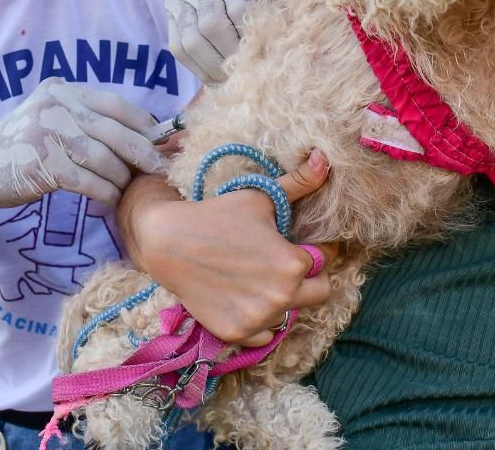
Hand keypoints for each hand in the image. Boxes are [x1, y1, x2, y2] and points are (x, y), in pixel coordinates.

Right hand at [0, 78, 165, 211]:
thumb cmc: (25, 146)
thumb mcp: (53, 119)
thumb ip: (88, 121)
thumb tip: (144, 137)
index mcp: (63, 90)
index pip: (114, 103)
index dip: (143, 123)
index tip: (162, 141)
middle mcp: (56, 105)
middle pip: (114, 130)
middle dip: (143, 152)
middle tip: (160, 169)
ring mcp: (47, 133)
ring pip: (103, 157)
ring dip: (122, 177)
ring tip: (128, 188)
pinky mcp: (41, 164)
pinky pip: (87, 180)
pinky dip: (105, 192)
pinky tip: (111, 199)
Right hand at [124, 150, 338, 346]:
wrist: (168, 242)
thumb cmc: (218, 215)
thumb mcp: (260, 197)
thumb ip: (299, 183)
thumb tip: (324, 158)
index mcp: (292, 264)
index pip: (326, 259)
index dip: (318, 248)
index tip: (301, 242)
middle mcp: (281, 297)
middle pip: (320, 292)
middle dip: (310, 277)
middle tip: (287, 263)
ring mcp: (258, 320)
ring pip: (292, 313)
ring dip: (284, 299)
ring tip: (261, 278)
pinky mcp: (237, 334)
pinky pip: (266, 335)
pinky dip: (261, 322)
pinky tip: (246, 298)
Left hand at [163, 0, 294, 82]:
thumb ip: (212, 29)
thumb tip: (223, 80)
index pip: (180, 47)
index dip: (205, 71)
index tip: (229, 84)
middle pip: (190, 42)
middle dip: (220, 66)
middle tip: (246, 77)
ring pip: (210, 28)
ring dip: (237, 49)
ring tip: (256, 58)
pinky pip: (239, 12)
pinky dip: (252, 29)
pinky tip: (266, 36)